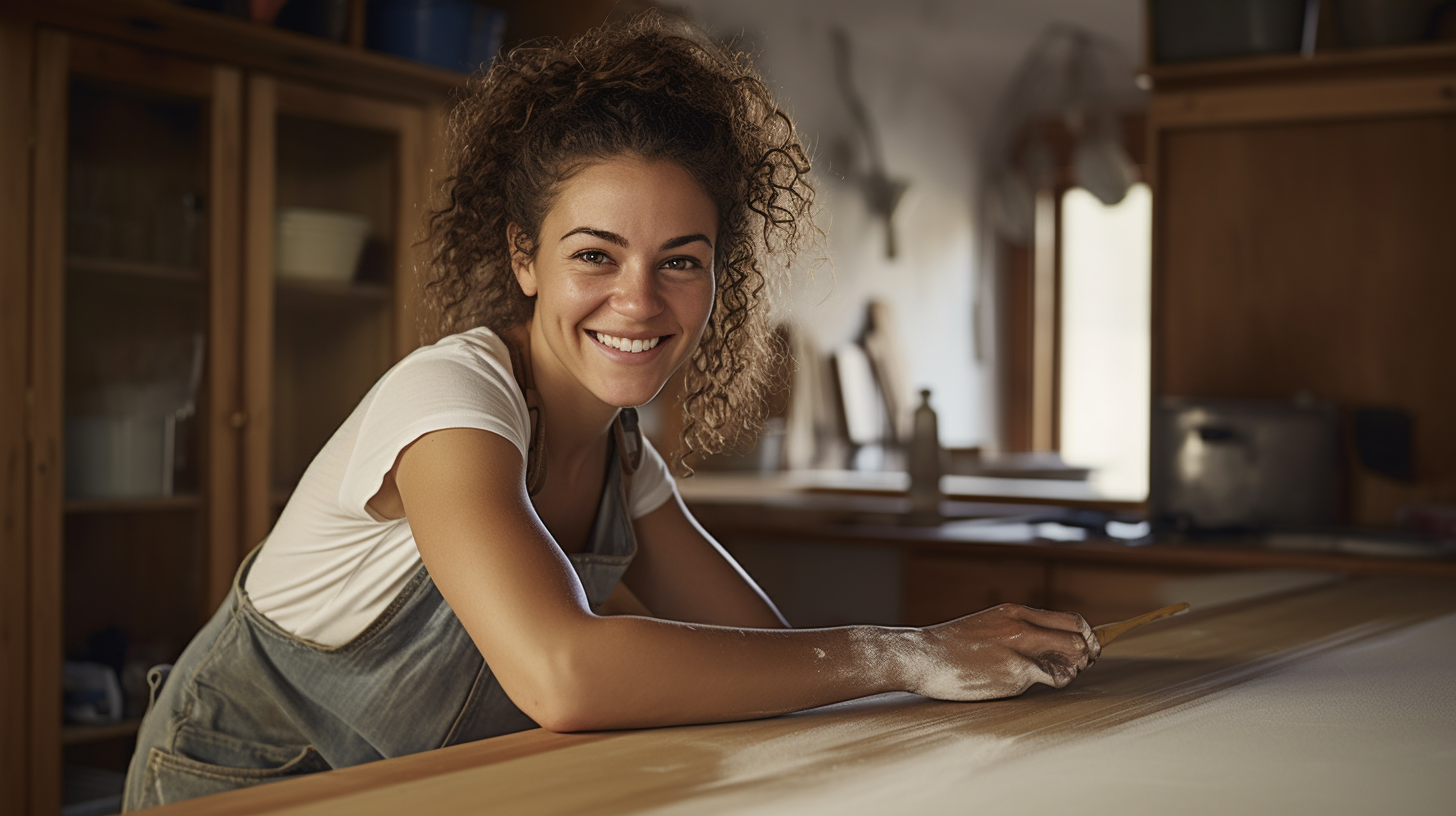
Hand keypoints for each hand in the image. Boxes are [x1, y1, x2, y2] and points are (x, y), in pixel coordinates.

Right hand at [905, 604, 1099, 700]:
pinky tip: (1041, 682)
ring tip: (1058, 674)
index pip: (1069, 619)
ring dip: (1073, 669)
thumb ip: (1016, 630)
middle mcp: (1020, 626)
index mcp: (1014, 612)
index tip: (1088, 648)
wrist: (922, 657)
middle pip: (1078, 637)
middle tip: (1080, 666)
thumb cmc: (952, 646)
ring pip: (1071, 656)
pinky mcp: (1014, 672)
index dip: (1086, 635)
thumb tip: (1048, 646)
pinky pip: (1052, 677)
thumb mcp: (987, 625)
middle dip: (1087, 654)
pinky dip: (1054, 681)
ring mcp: (1019, 649)